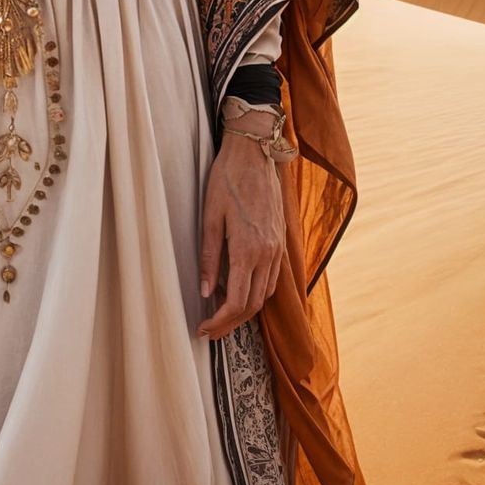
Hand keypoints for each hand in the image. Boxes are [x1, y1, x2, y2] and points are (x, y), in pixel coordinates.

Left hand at [196, 121, 286, 339]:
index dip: (220, 322)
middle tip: (209, 331)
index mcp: (248, 249)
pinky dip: (257, 292)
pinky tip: (240, 290)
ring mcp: (277, 248)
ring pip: (265, 294)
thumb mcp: (209, 217)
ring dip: (245, 311)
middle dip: (231, 324)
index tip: (203, 329)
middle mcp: (268, 253)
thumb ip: (208, 257)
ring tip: (221, 315)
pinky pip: (272, 278)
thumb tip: (206, 293)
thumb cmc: (227, 180)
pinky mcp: (281, 241)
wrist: (254, 153)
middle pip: (253, 305)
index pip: (237, 302)